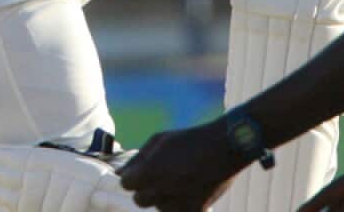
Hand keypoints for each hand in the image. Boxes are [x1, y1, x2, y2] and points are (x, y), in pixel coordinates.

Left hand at [118, 117, 239, 210]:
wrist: (225, 148)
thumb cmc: (189, 140)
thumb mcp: (158, 140)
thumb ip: (136, 159)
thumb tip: (118, 174)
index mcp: (149, 172)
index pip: (126, 184)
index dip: (133, 176)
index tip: (143, 170)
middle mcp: (161, 191)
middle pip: (140, 200)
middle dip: (146, 189)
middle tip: (162, 175)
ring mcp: (177, 204)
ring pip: (159, 207)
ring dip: (164, 197)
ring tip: (180, 179)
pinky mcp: (195, 211)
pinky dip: (181, 203)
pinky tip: (189, 188)